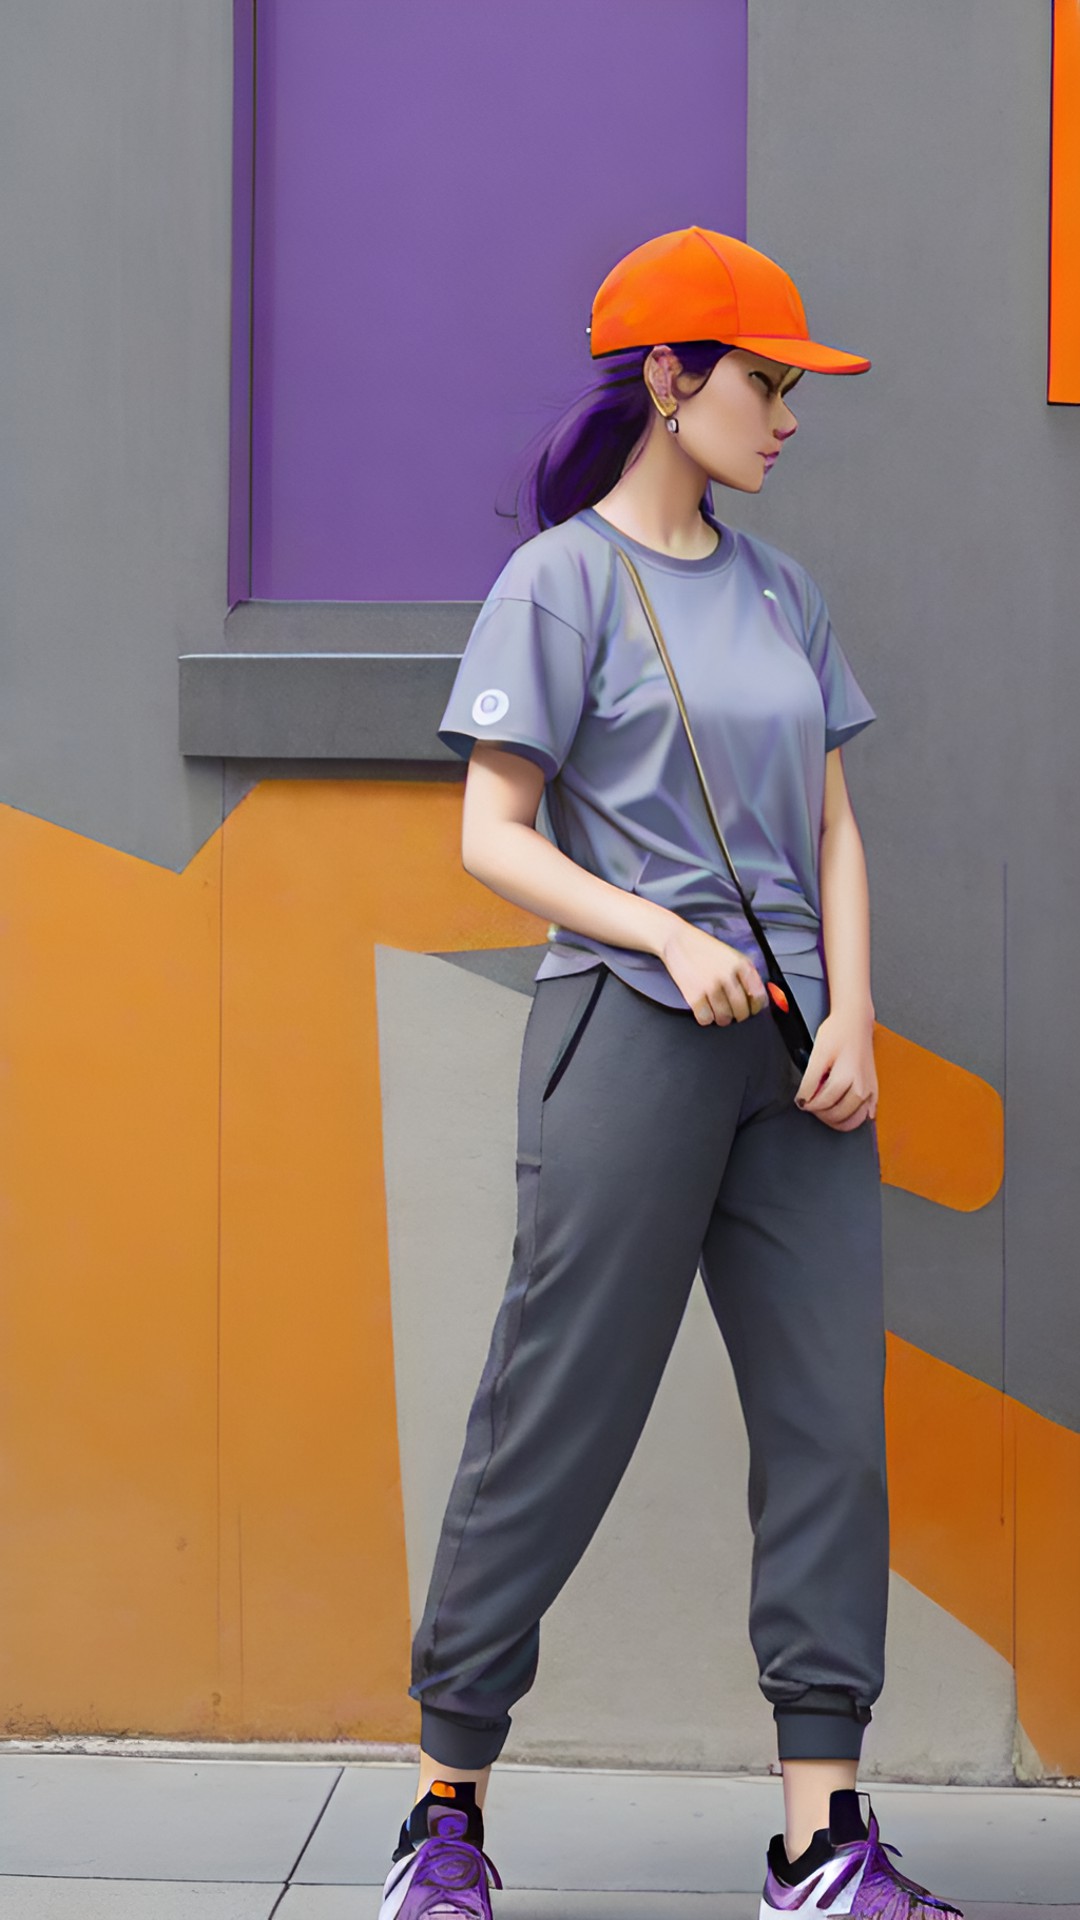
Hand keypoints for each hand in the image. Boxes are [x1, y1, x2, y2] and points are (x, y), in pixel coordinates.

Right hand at [660, 921, 770, 1026]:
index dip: (756, 1007)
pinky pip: (705, 1018)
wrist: (677, 939)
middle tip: (734, 1014)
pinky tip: (705, 1011)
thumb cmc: (703, 947)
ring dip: (722, 1019)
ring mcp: (711, 985)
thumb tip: (754, 996)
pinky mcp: (694, 994)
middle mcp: (728, 975)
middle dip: (739, 1016)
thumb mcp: (731, 954)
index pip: (758, 995)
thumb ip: (744, 973)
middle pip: (742, 1010)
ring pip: (724, 1017)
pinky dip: (706, 1019)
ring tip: (719, 1014)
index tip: (753, 1009)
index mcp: (741, 964)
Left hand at [795, 1009, 877, 1130]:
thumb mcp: (817, 1054)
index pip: (824, 1103)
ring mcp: (870, 1089)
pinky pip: (867, 1114)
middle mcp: (862, 1087)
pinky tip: (845, 1112)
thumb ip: (810, 1081)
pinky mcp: (874, 1089)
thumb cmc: (838, 1032)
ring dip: (837, 1121)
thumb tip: (803, 1100)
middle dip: (821, 1114)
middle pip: (839, 1115)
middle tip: (812, 1104)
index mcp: (848, 1078)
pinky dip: (855, 1117)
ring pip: (854, 1120)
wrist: (855, 1021)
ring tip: (825, 1110)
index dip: (809, 1105)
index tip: (802, 1101)